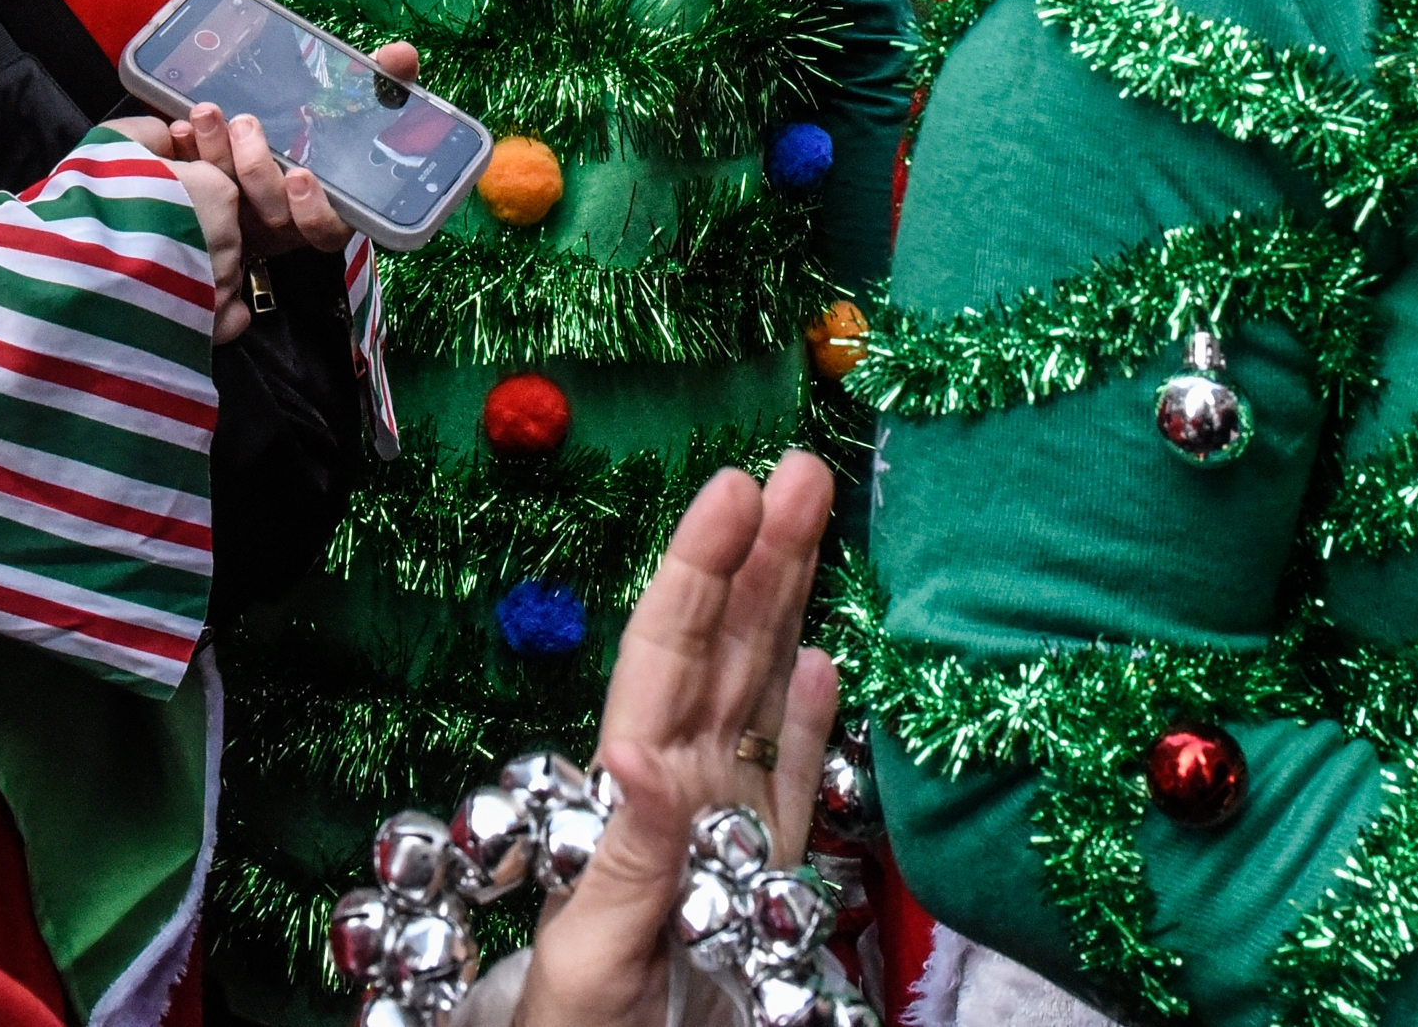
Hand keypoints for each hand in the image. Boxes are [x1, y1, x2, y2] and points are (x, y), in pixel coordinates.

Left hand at [116, 40, 411, 270]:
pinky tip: (178, 127)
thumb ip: (384, 84)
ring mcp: (242, 214)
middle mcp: (283, 220)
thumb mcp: (360, 108)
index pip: (322, 229)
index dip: (312, 210)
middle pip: (268, 213)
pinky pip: (191, 186)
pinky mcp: (206, 199)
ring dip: (214, 156)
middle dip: (256, 170)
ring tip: (207, 114)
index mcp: (326, 207)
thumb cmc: (327, 133)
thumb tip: (402, 54)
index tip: (302, 176)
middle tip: (246, 124)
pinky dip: (186, 155)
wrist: (268, 135)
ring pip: (227, 201)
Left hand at [513, 451, 839, 1026]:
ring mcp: (725, 820)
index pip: (665, 652)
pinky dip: (807, 713)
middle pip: (721, 645)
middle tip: (800, 469)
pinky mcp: (767, 872)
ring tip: (814, 517)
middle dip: (757, 554)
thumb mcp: (595, 948)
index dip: (697, 566)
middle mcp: (682, 784)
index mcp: (634, 789)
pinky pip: (789, 773)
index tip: (732, 486)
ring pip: (759, 686)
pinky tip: (822, 657)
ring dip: (786, 602)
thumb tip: (640, 746)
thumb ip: (627, 849)